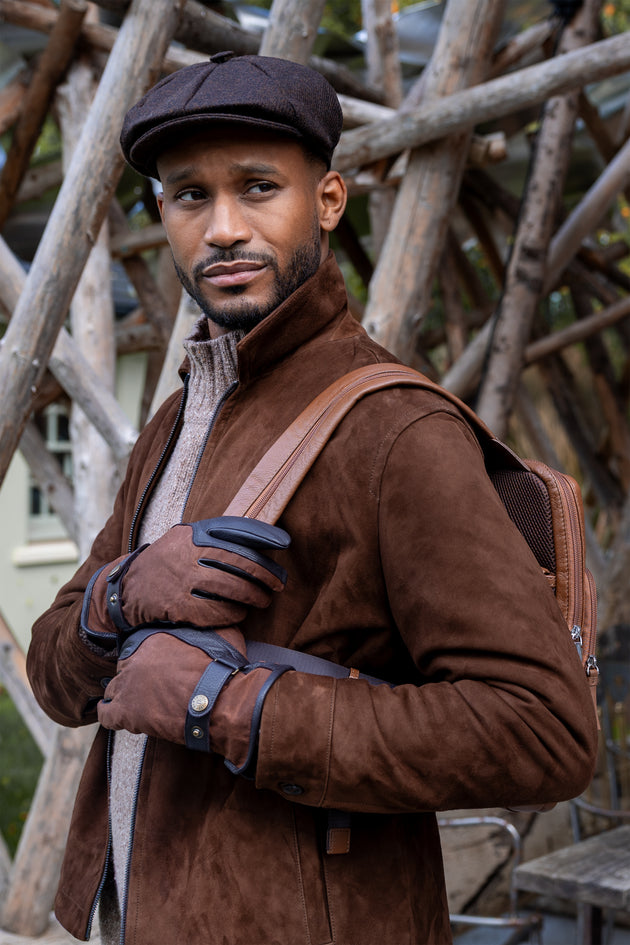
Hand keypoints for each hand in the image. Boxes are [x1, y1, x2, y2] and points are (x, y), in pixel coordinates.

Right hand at [81, 516, 289, 643]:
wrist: (126, 589)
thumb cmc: (166, 564)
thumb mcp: (183, 540)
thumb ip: (212, 538)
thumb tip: (257, 541)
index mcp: (191, 534)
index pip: (234, 530)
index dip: (263, 537)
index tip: (284, 544)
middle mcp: (187, 553)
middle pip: (239, 562)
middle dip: (265, 574)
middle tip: (279, 583)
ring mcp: (182, 580)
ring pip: (231, 588)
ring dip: (254, 596)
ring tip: (264, 600)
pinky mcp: (179, 606)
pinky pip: (217, 611)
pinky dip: (234, 613)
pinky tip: (241, 614)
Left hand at [97, 625, 291, 773]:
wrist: (219, 702)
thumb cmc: (223, 669)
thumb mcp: (218, 635)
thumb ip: (205, 624)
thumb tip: (209, 614)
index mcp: (153, 639)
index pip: (136, 647)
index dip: (146, 659)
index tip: (156, 667)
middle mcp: (135, 659)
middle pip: (124, 667)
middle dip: (135, 675)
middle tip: (151, 686)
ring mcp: (127, 685)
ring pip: (114, 689)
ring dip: (124, 694)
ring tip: (138, 702)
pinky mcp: (126, 712)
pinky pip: (106, 714)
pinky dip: (110, 714)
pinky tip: (118, 716)